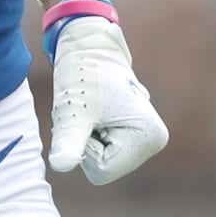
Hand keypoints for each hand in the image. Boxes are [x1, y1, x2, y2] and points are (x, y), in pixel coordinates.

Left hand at [47, 16, 168, 183]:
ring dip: (86, 137)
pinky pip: (102, 150)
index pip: (102, 171)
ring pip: (101, 161)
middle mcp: (154, 141)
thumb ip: (69, 140)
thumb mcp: (74, 110)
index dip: (85, 145)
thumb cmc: (82, 73)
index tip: (90, 114)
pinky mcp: (135, 133)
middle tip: (88, 110)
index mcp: (150, 137)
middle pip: (104, 168)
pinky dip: (90, 133)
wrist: (88, 45)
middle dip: (86, 142)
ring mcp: (146, 137)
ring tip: (92, 109)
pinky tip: (94, 111)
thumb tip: (61, 166)